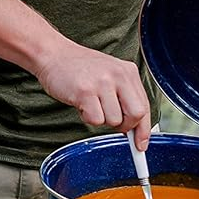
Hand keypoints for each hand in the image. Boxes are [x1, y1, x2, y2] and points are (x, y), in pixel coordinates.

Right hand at [35, 39, 152, 150]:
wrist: (54, 54)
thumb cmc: (80, 68)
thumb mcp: (109, 75)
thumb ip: (124, 97)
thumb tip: (134, 129)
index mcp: (128, 72)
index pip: (144, 106)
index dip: (144, 130)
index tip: (141, 145)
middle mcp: (118, 75)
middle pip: (136, 115)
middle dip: (125, 126)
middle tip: (111, 121)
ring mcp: (102, 83)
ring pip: (114, 120)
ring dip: (101, 119)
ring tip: (90, 104)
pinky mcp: (85, 92)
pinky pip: (95, 120)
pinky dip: (87, 118)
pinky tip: (81, 104)